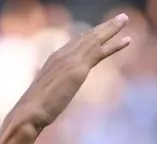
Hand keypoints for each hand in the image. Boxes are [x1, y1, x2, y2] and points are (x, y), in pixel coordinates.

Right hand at [8, 14, 131, 133]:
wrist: (29, 112)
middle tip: (121, 18)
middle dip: (104, 27)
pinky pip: (99, 52)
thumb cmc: (33, 110)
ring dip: (112, 28)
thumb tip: (49, 100)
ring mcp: (70, 60)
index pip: (76, 43)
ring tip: (125, 19)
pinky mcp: (78, 69)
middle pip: (87, 36)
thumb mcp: (45, 96)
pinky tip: (127, 40)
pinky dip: (114, 44)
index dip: (90, 36)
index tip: (102, 31)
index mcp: (54, 60)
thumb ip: (51, 92)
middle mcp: (62, 55)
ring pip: (95, 39)